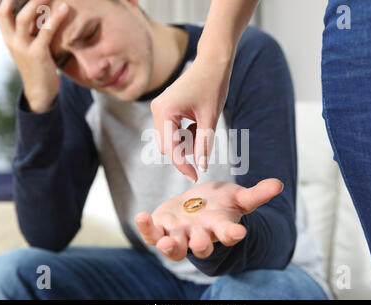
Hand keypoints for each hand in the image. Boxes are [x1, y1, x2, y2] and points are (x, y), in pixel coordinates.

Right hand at [0, 0, 68, 112]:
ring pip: (23, 19)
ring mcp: (23, 48)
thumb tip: (40, 14)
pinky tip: (65, 9)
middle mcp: (11, 41)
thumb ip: (30, 32)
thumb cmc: (39, 67)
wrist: (41, 92)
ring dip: (36, 2)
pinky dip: (55, 19)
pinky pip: (45, 33)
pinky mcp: (37, 55)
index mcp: (8, 37)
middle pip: (4, 10)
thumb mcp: (30, 47)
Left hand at [135, 178, 283, 260]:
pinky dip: (146, 228)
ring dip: (169, 246)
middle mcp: (201, 236)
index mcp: (221, 228)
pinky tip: (141, 217)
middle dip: (202, 245)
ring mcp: (180, 235)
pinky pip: (153, 233)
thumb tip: (278, 184)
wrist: (198, 205)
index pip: (229, 234)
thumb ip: (256, 194)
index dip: (233, 235)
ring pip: (175, 247)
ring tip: (164, 243)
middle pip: (201, 246)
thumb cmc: (221, 204)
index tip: (239, 233)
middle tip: (202, 242)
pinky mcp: (162, 229)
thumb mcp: (239, 198)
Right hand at [150, 56, 233, 183]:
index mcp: (165, 111)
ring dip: (186, 142)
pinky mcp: (164, 108)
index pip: (171, 149)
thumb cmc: (213, 85)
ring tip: (202, 128)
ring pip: (169, 139)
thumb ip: (204, 144)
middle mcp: (157, 110)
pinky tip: (197, 123)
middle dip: (185, 151)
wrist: (213, 62)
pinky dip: (184, 133)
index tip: (195, 177)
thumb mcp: (210, 118)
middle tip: (204, 144)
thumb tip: (201, 166)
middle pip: (167, 146)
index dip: (183, 166)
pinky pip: (172, 130)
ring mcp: (159, 108)